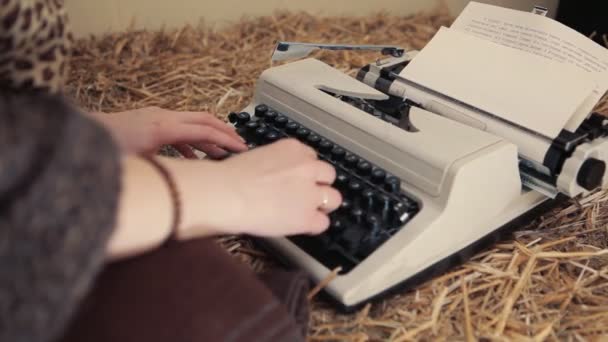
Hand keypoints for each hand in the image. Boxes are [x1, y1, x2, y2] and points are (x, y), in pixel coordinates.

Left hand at [90, 107, 247, 157]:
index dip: (225, 139)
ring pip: (193, 124)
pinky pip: (179, 130)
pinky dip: (191, 142)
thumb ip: (166, 170)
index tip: (242, 147)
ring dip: (209, 138)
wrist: (84, 135)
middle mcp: (164, 117)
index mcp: (164, 128)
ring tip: (222, 154)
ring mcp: (158, 117)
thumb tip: (188, 185)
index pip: (204, 129)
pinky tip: (194, 158)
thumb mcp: (140, 164)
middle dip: (225, 132)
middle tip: (241, 144)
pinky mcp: (151, 122)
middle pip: (204, 120)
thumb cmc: (106, 149)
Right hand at [174, 138, 342, 237]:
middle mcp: (307, 167)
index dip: (305, 171)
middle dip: (319, 185)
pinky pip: (323, 224)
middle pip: (329, 175)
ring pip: (334, 199)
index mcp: (293, 149)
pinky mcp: (307, 217)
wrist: (226, 193)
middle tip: (304, 196)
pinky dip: (313, 226)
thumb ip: (276, 164)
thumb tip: (277, 177)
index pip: (311, 158)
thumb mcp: (258, 157)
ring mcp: (310, 192)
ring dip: (322, 205)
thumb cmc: (230, 177)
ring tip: (306, 212)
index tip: (297, 179)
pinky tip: (301, 226)